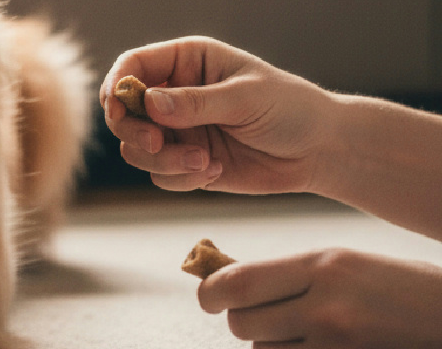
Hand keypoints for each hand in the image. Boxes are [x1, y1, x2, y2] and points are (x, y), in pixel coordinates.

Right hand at [100, 36, 336, 193]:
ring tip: (202, 162)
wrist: (321, 151)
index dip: (118, 85)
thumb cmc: (290, 108)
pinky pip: (160, 175)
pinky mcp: (185, 161)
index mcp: (186, 61)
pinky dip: (180, 178)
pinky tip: (214, 170)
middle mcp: (173, 93)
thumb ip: (196, 102)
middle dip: (133, 131)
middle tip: (157, 144)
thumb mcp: (246, 98)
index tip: (118, 108)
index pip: (132, 65)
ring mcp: (177, 129)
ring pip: (136, 148)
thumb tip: (148, 103)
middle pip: (123, 110)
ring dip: (162, 160)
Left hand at [199, 249, 441, 347]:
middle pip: (242, 324)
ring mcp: (337, 346)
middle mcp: (326, 308)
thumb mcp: (342, 263)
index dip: (211, 291)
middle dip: (242, 320)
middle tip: (264, 313)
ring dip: (270, 344)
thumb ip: (287, 273)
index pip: (238, 282)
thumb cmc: (396, 288)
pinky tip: (315, 345)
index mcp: (323, 267)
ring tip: (303, 330)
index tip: (208, 295)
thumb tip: (223, 279)